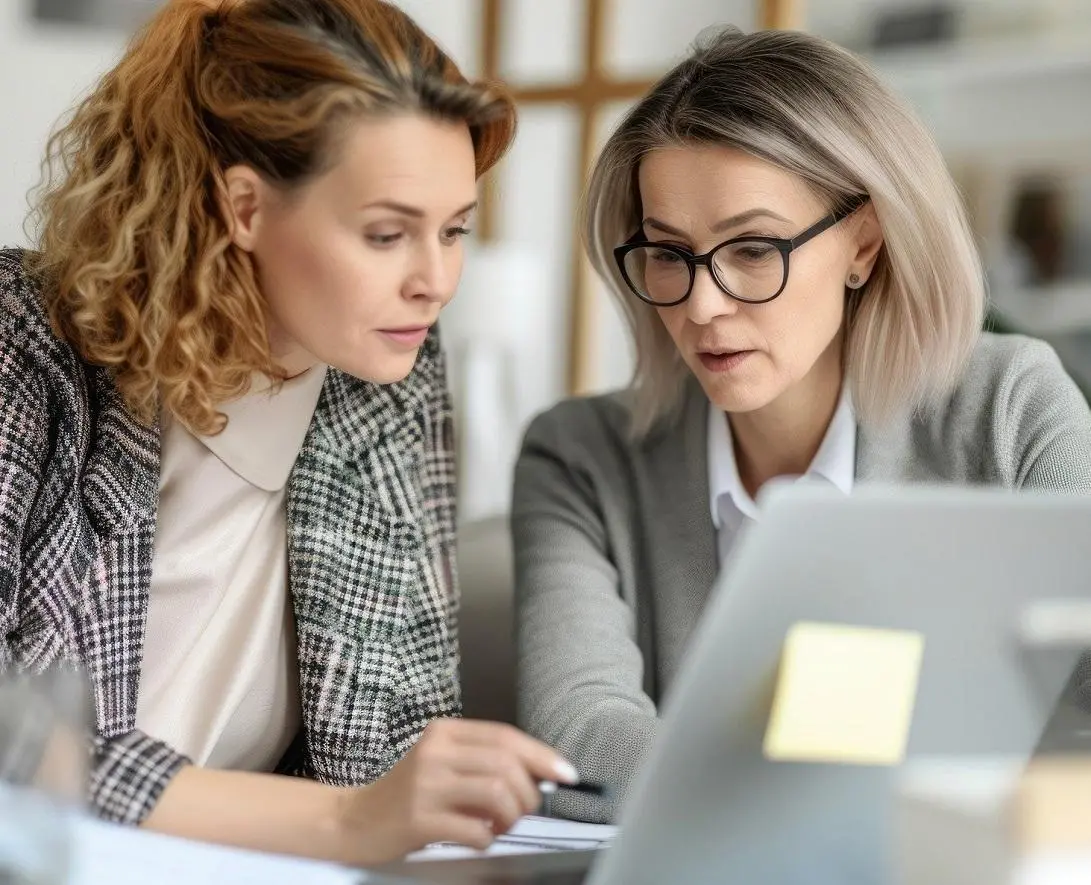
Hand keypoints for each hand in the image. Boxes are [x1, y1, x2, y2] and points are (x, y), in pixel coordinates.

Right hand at [335, 718, 577, 862]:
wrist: (354, 821)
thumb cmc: (409, 794)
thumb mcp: (443, 764)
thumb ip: (484, 763)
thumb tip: (542, 774)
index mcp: (444, 732)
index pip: (505, 736)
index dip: (542, 755)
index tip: (567, 774)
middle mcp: (435, 752)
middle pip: (505, 764)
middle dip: (529, 792)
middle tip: (524, 811)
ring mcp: (425, 785)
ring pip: (496, 792)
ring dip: (512, 815)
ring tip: (502, 825)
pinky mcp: (418, 819)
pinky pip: (474, 829)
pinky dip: (488, 838)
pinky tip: (478, 838)